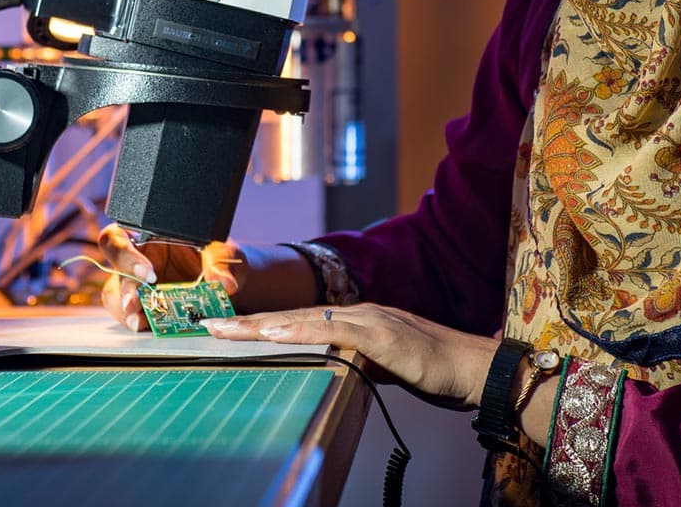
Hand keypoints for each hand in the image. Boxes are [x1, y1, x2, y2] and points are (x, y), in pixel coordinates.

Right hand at [97, 224, 246, 331]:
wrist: (227, 280)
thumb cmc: (216, 256)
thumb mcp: (222, 252)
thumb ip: (222, 263)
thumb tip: (225, 282)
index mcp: (147, 235)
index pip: (117, 238)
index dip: (125, 255)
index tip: (148, 272)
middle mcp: (137, 260)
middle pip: (116, 272)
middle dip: (125, 290)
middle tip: (135, 305)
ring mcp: (138, 286)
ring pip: (117, 298)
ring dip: (127, 312)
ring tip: (140, 323)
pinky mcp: (145, 308)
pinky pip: (133, 316)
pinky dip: (142, 323)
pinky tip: (153, 328)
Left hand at [202, 302, 500, 410]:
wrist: (472, 367)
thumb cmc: (433, 369)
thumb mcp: (385, 366)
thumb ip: (357, 361)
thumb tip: (332, 367)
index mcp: (355, 319)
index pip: (298, 320)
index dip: (261, 324)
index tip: (227, 329)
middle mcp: (356, 311)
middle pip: (291, 315)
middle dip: (247, 321)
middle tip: (208, 324)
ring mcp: (367, 319)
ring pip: (302, 318)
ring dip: (261, 324)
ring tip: (226, 329)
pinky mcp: (379, 334)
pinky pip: (331, 332)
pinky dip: (299, 331)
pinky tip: (274, 333)